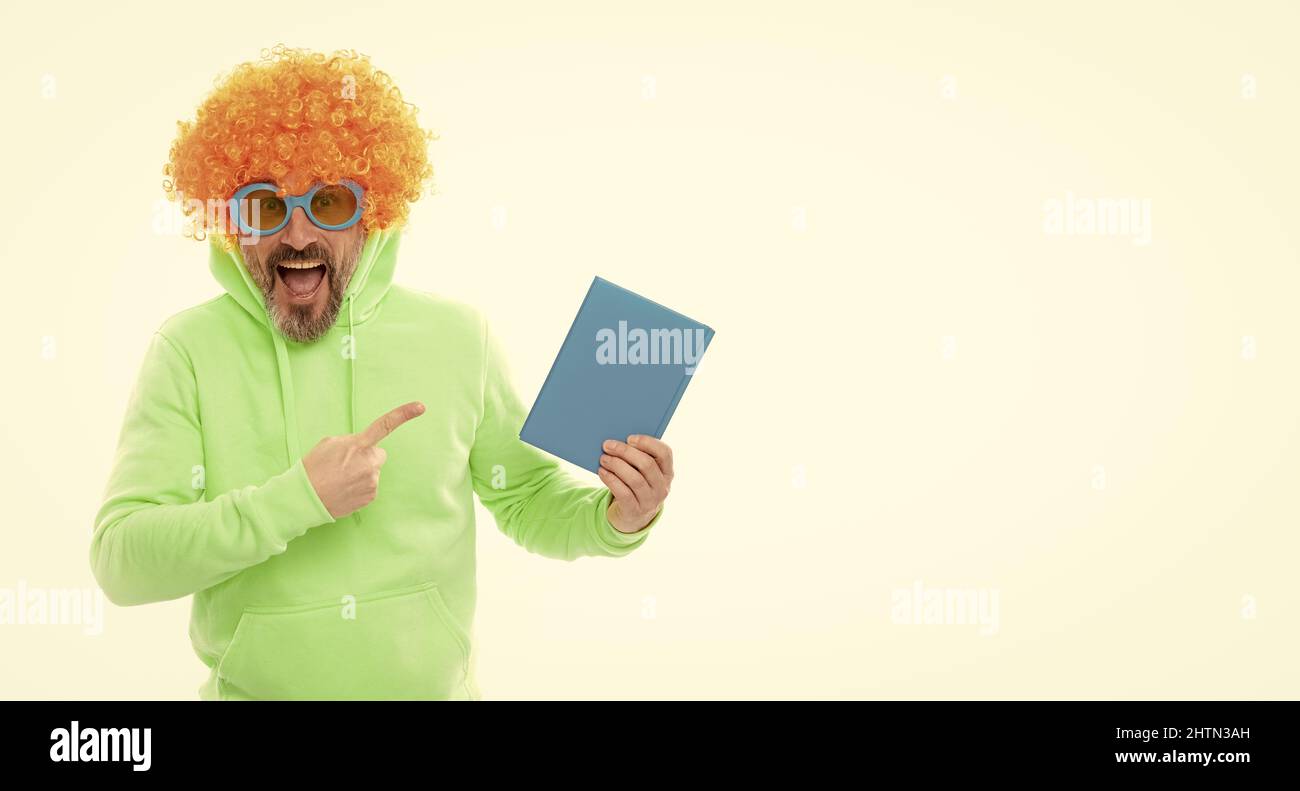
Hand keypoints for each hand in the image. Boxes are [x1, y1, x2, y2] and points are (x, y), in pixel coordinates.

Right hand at [303, 401, 425, 518]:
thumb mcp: (329, 444)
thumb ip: (352, 441)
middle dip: (367, 457)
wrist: (304, 497)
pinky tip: (344, 489)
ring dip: (361, 473)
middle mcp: (369, 463)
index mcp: (358, 445)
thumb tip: (362, 448)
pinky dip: (360, 487)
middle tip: (345, 465)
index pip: (384, 425)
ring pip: (373, 472)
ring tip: (341, 478)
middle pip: (379, 455)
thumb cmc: (314, 467)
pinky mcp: (371, 497)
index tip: (421, 407)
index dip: (403, 414)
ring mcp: (372, 481)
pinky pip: (370, 486)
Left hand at [598, 435, 672, 532]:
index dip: (648, 443)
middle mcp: (662, 487)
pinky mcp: (635, 511)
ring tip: (603, 458)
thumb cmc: (636, 485)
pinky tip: (602, 472)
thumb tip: (617, 441)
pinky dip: (611, 480)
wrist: (632, 516)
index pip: (665, 453)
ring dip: (617, 465)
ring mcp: (650, 501)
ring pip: (635, 479)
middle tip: (608, 445)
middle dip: (626, 452)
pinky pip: (623, 493)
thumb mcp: (643, 473)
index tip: (629, 438)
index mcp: (667, 472)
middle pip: (647, 465)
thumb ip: (637, 458)